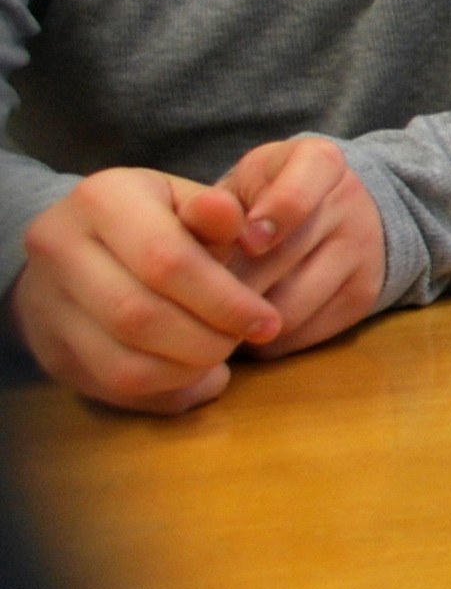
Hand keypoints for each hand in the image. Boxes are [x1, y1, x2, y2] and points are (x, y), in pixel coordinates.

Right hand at [10, 167, 279, 413]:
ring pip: (123, 365)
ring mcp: (44, 304)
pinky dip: (166, 389)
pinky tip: (195, 374)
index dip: (225, 300)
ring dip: (187, 371)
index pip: (166, 260)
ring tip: (220, 355)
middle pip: (139, 317)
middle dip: (207, 340)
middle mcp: (58, 248)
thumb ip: (217, 213)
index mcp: (102, 199)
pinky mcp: (50, 350)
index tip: (268, 321)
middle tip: (242, 340)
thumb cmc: (154, 219)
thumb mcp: (186, 201)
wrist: (76, 243)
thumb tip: (235, 220)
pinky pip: (112, 387)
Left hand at [210, 137, 385, 358]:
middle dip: (225, 284)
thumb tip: (202, 225)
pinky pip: (302, 335)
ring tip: (215, 311)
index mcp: (318, 163)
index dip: (267, 222)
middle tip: (191, 293)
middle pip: (280, 263)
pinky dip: (265, 339)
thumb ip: (211, 208)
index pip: (297, 195)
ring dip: (242, 319)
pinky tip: (249, 321)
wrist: (341, 211)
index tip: (245, 242)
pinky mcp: (363, 297)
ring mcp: (363, 253)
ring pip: (287, 308)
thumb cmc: (266, 196)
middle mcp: (350, 205)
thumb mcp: (241, 185)